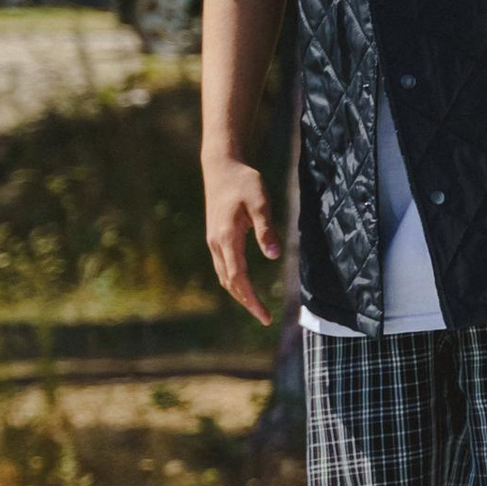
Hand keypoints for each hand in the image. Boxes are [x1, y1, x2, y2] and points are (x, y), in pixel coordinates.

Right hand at [205, 158, 276, 324]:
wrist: (221, 167)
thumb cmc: (244, 182)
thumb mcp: (260, 202)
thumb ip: (266, 229)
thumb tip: (274, 256)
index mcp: (227, 238)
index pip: (239, 278)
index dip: (251, 300)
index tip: (265, 316)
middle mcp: (216, 243)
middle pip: (230, 282)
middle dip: (246, 302)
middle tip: (264, 318)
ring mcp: (213, 241)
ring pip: (224, 276)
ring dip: (238, 294)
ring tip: (255, 307)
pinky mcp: (214, 237)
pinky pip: (222, 267)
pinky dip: (233, 281)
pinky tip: (243, 285)